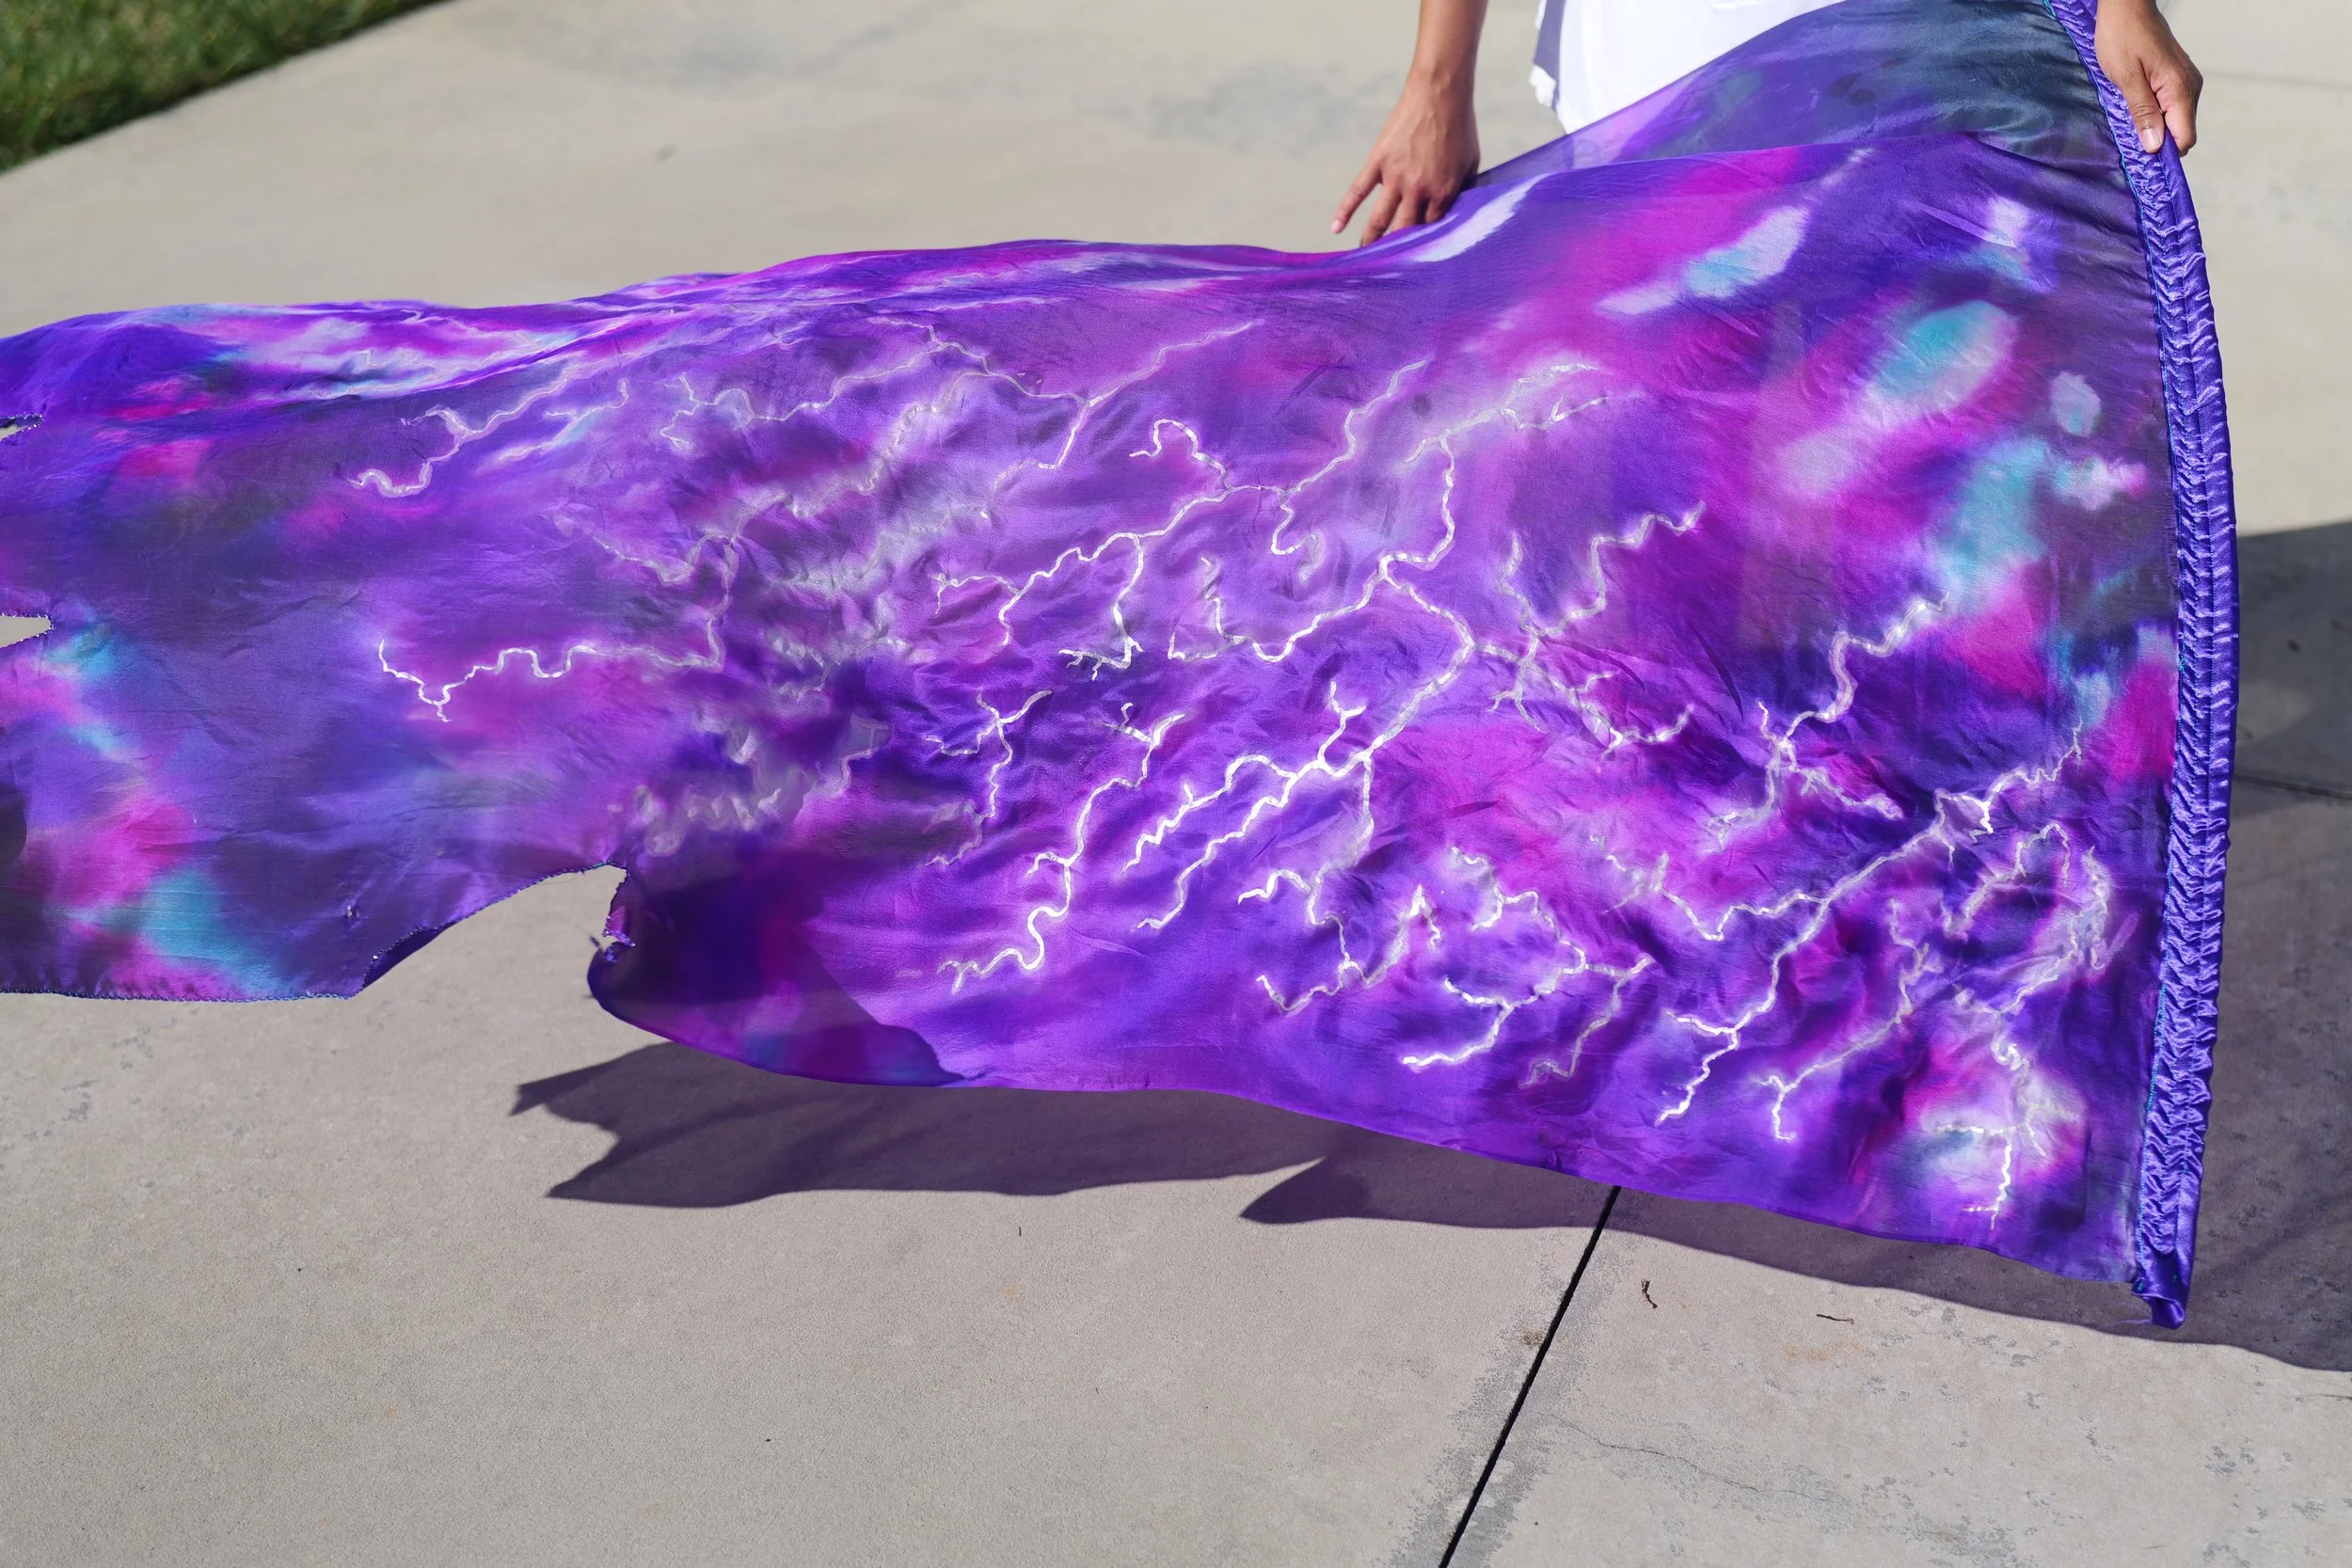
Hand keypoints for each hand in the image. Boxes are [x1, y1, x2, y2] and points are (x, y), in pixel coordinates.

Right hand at [1333, 73, 1480, 245]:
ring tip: (1363, 257)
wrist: (1440, 92)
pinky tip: (1336, 229)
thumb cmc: (1459, 125)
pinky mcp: (1378, 161)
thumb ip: (1463, 188)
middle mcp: (1418, 189)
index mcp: (1443, 192)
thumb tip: (1459, 208)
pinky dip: (1345, 211)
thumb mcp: (1471, 161)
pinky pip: (1358, 191)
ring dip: (1370, 241)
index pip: (1431, 230)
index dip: (1423, 247)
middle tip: (1387, 272)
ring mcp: (1395, 177)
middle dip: (1395, 254)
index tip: (1416, 261)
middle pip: (1403, 231)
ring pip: (1379, 219)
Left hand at [2096, 0, 2201, 153]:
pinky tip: (2136, 106)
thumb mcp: (2126, 78)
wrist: (2128, 7)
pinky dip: (2155, 113)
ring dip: (2155, 126)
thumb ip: (2143, 112)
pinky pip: (2171, 106)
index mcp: (2180, 89)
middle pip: (2182, 132)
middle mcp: (2190, 87)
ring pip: (2176, 120)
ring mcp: (2186, 81)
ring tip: (2130, 117)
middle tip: (2128, 136)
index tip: (2140, 156)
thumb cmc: (2123, 37)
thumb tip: (2155, 145)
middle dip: (2158, 140)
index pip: (2184, 138)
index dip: (2164, 152)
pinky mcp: (2177, 77)